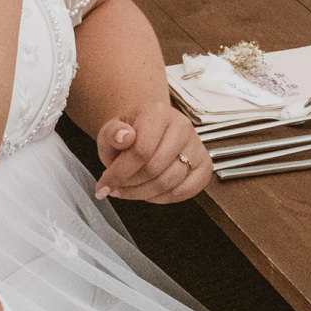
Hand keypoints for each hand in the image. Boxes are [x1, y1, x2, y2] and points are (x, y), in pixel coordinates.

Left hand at [94, 102, 214, 203]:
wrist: (145, 131)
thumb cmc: (129, 133)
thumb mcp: (111, 131)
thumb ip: (112, 134)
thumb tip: (124, 136)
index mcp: (157, 112)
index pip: (141, 150)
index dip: (121, 172)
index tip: (105, 183)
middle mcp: (181, 126)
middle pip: (155, 168)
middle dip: (130, 185)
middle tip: (115, 188)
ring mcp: (196, 145)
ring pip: (170, 182)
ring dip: (144, 193)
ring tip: (129, 190)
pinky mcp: (205, 164)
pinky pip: (187, 190)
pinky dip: (165, 198)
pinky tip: (149, 193)